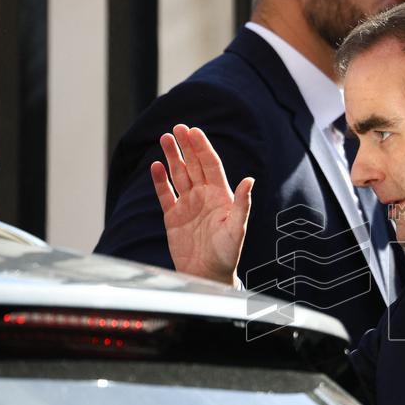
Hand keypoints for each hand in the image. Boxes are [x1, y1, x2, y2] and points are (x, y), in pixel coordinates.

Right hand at [151, 124, 253, 285]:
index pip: (210, 165)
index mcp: (220, 196)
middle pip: (193, 165)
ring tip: (165, 138)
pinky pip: (165, 194)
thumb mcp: (237, 230)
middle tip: (178, 128)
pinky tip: (155, 166)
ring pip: (178, 175)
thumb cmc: (228, 254)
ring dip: (172, 157)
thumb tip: (249, 180)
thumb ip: (242, 205)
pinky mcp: (173, 216)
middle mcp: (204, 196)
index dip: (202, 148)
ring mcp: (188, 205)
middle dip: (186, 146)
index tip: (194, 132)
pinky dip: (159, 180)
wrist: (209, 275)